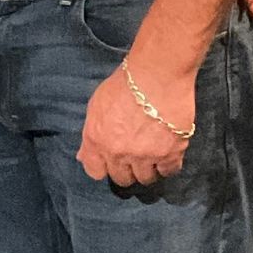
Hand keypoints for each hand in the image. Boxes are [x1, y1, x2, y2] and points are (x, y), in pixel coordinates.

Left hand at [77, 58, 196, 187]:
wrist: (157, 73)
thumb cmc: (125, 83)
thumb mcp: (97, 106)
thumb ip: (90, 135)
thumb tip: (82, 157)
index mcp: (97, 141)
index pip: (95, 172)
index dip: (104, 167)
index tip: (112, 161)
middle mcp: (118, 153)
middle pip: (122, 178)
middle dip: (127, 170)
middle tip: (135, 156)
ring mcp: (145, 156)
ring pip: (146, 178)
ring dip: (149, 169)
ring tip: (153, 154)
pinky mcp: (170, 153)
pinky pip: (169, 171)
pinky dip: (169, 164)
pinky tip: (168, 152)